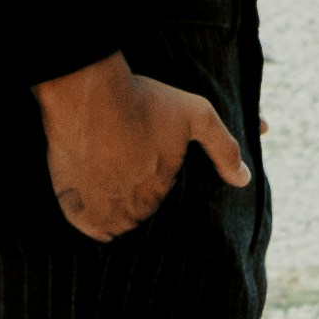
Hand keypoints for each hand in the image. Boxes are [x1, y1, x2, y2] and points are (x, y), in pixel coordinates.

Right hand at [35, 50, 250, 242]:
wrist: (88, 93)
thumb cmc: (143, 101)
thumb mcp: (196, 115)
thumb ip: (224, 148)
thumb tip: (245, 180)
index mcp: (161, 192)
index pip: (163, 203)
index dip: (155, 184)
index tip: (146, 165)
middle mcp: (133, 209)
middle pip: (138, 215)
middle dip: (135, 199)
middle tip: (126, 170)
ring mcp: (101, 210)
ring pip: (113, 224)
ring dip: (113, 211)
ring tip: (109, 182)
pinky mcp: (73, 205)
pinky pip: (86, 225)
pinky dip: (89, 216)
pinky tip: (91, 197)